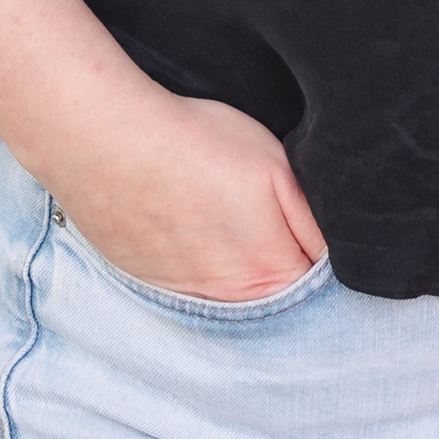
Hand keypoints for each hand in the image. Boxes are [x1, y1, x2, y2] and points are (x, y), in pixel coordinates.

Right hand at [34, 82, 324, 303]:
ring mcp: (184, 296)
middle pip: (276, 293)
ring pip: (233, 292)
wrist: (106, 140)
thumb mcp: (278, 169)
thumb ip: (312, 223)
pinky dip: (199, 261)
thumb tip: (332, 255)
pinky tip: (190, 223)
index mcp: (271, 272)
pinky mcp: (151, 283)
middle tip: (265, 213)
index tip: (308, 224)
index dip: (322, 253)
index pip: (319, 283)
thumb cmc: (196, 144)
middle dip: (283, 260)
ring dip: (238, 262)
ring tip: (222, 213)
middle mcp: (229, 299)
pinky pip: (191, 285)